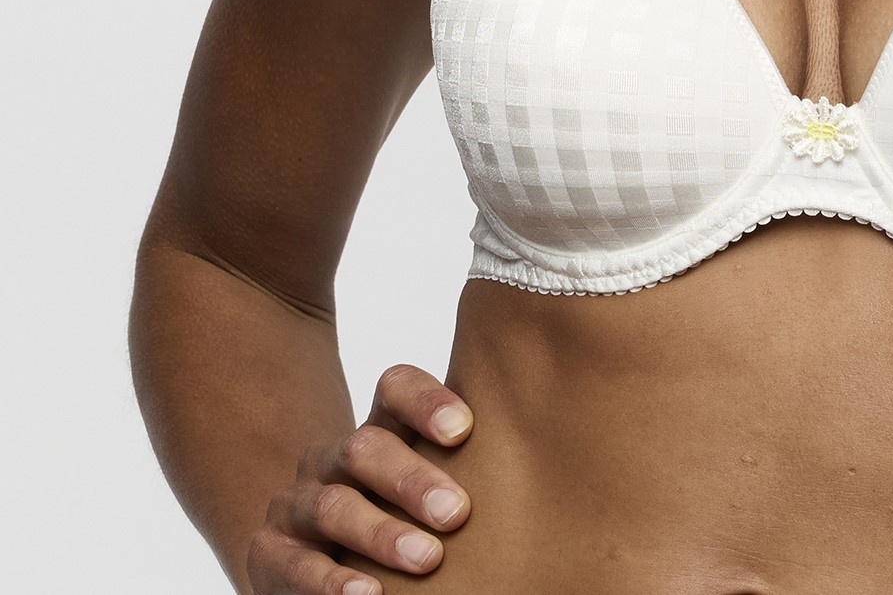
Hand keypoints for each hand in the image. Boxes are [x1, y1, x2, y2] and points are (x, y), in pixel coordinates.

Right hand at [245, 364, 472, 593]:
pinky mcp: (268, 553)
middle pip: (365, 447)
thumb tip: (556, 463)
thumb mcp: (433, 489)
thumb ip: (472, 471)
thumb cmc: (403, 524)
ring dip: (381, 534)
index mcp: (378, 428)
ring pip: (332, 504)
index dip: (427, 400)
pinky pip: (293, 563)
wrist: (317, 568)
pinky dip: (330, 582)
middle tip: (458, 512)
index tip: (466, 429)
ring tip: (427, 560)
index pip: (393, 386)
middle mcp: (333, 456)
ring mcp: (295, 503)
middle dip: (412, 479)